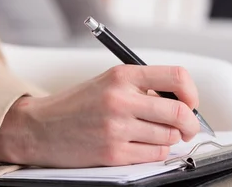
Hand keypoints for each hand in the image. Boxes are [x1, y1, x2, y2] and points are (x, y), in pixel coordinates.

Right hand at [0, 65, 200, 167]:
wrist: (40, 127)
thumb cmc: (77, 105)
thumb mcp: (108, 82)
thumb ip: (142, 86)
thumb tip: (182, 101)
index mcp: (122, 75)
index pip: (176, 76)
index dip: (191, 92)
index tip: (190, 101)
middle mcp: (120, 99)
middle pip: (180, 112)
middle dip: (190, 124)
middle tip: (186, 127)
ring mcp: (117, 127)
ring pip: (169, 137)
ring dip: (168, 139)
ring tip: (152, 134)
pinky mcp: (114, 153)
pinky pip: (154, 155)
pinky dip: (155, 152)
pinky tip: (141, 145)